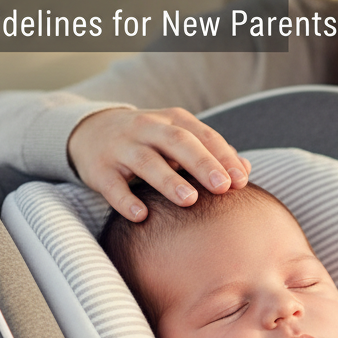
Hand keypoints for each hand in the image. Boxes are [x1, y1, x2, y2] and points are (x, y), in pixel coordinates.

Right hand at [67, 106, 251, 220]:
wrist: (92, 132)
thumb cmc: (150, 142)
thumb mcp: (179, 139)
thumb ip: (212, 153)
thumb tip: (245, 171)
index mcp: (173, 121)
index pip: (203, 135)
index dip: (223, 156)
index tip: (240, 180)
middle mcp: (147, 129)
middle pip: (178, 143)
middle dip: (202, 164)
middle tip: (222, 187)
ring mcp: (122, 148)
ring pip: (147, 162)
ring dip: (169, 181)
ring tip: (189, 200)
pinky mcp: (100, 170)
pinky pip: (113, 186)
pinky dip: (126, 200)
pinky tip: (141, 216)